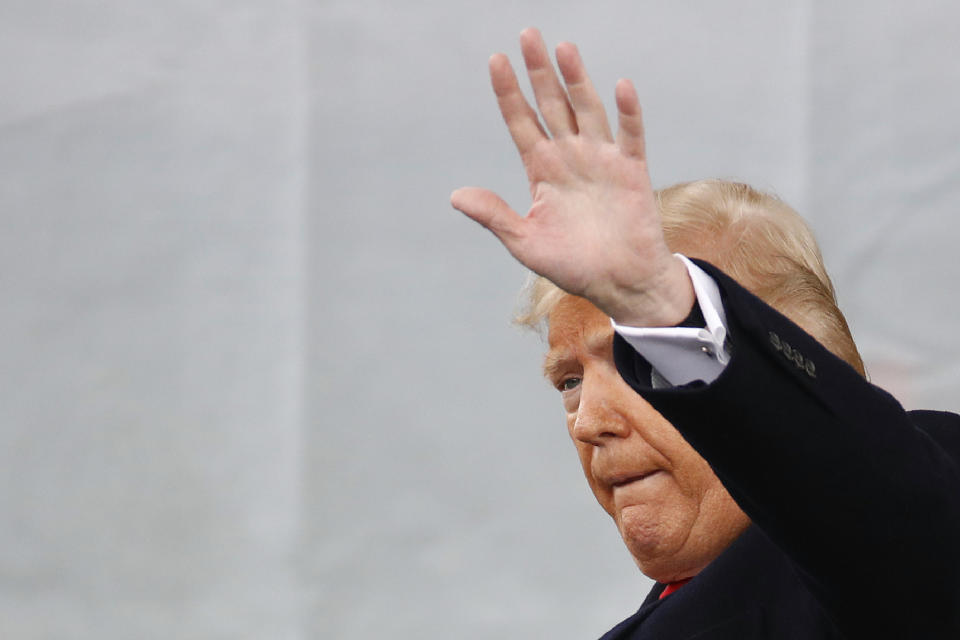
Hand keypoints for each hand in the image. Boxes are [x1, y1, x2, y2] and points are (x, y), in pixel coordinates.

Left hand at [451, 28, 693, 326]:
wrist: (619, 284)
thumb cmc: (573, 266)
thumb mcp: (525, 243)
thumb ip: (495, 216)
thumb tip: (456, 196)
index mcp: (542, 171)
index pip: (522, 122)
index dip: (509, 93)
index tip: (495, 61)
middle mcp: (570, 157)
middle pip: (552, 105)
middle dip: (539, 72)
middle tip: (527, 35)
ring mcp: (601, 160)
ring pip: (587, 110)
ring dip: (576, 80)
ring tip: (563, 49)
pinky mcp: (632, 171)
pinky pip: (630, 135)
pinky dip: (627, 112)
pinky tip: (619, 86)